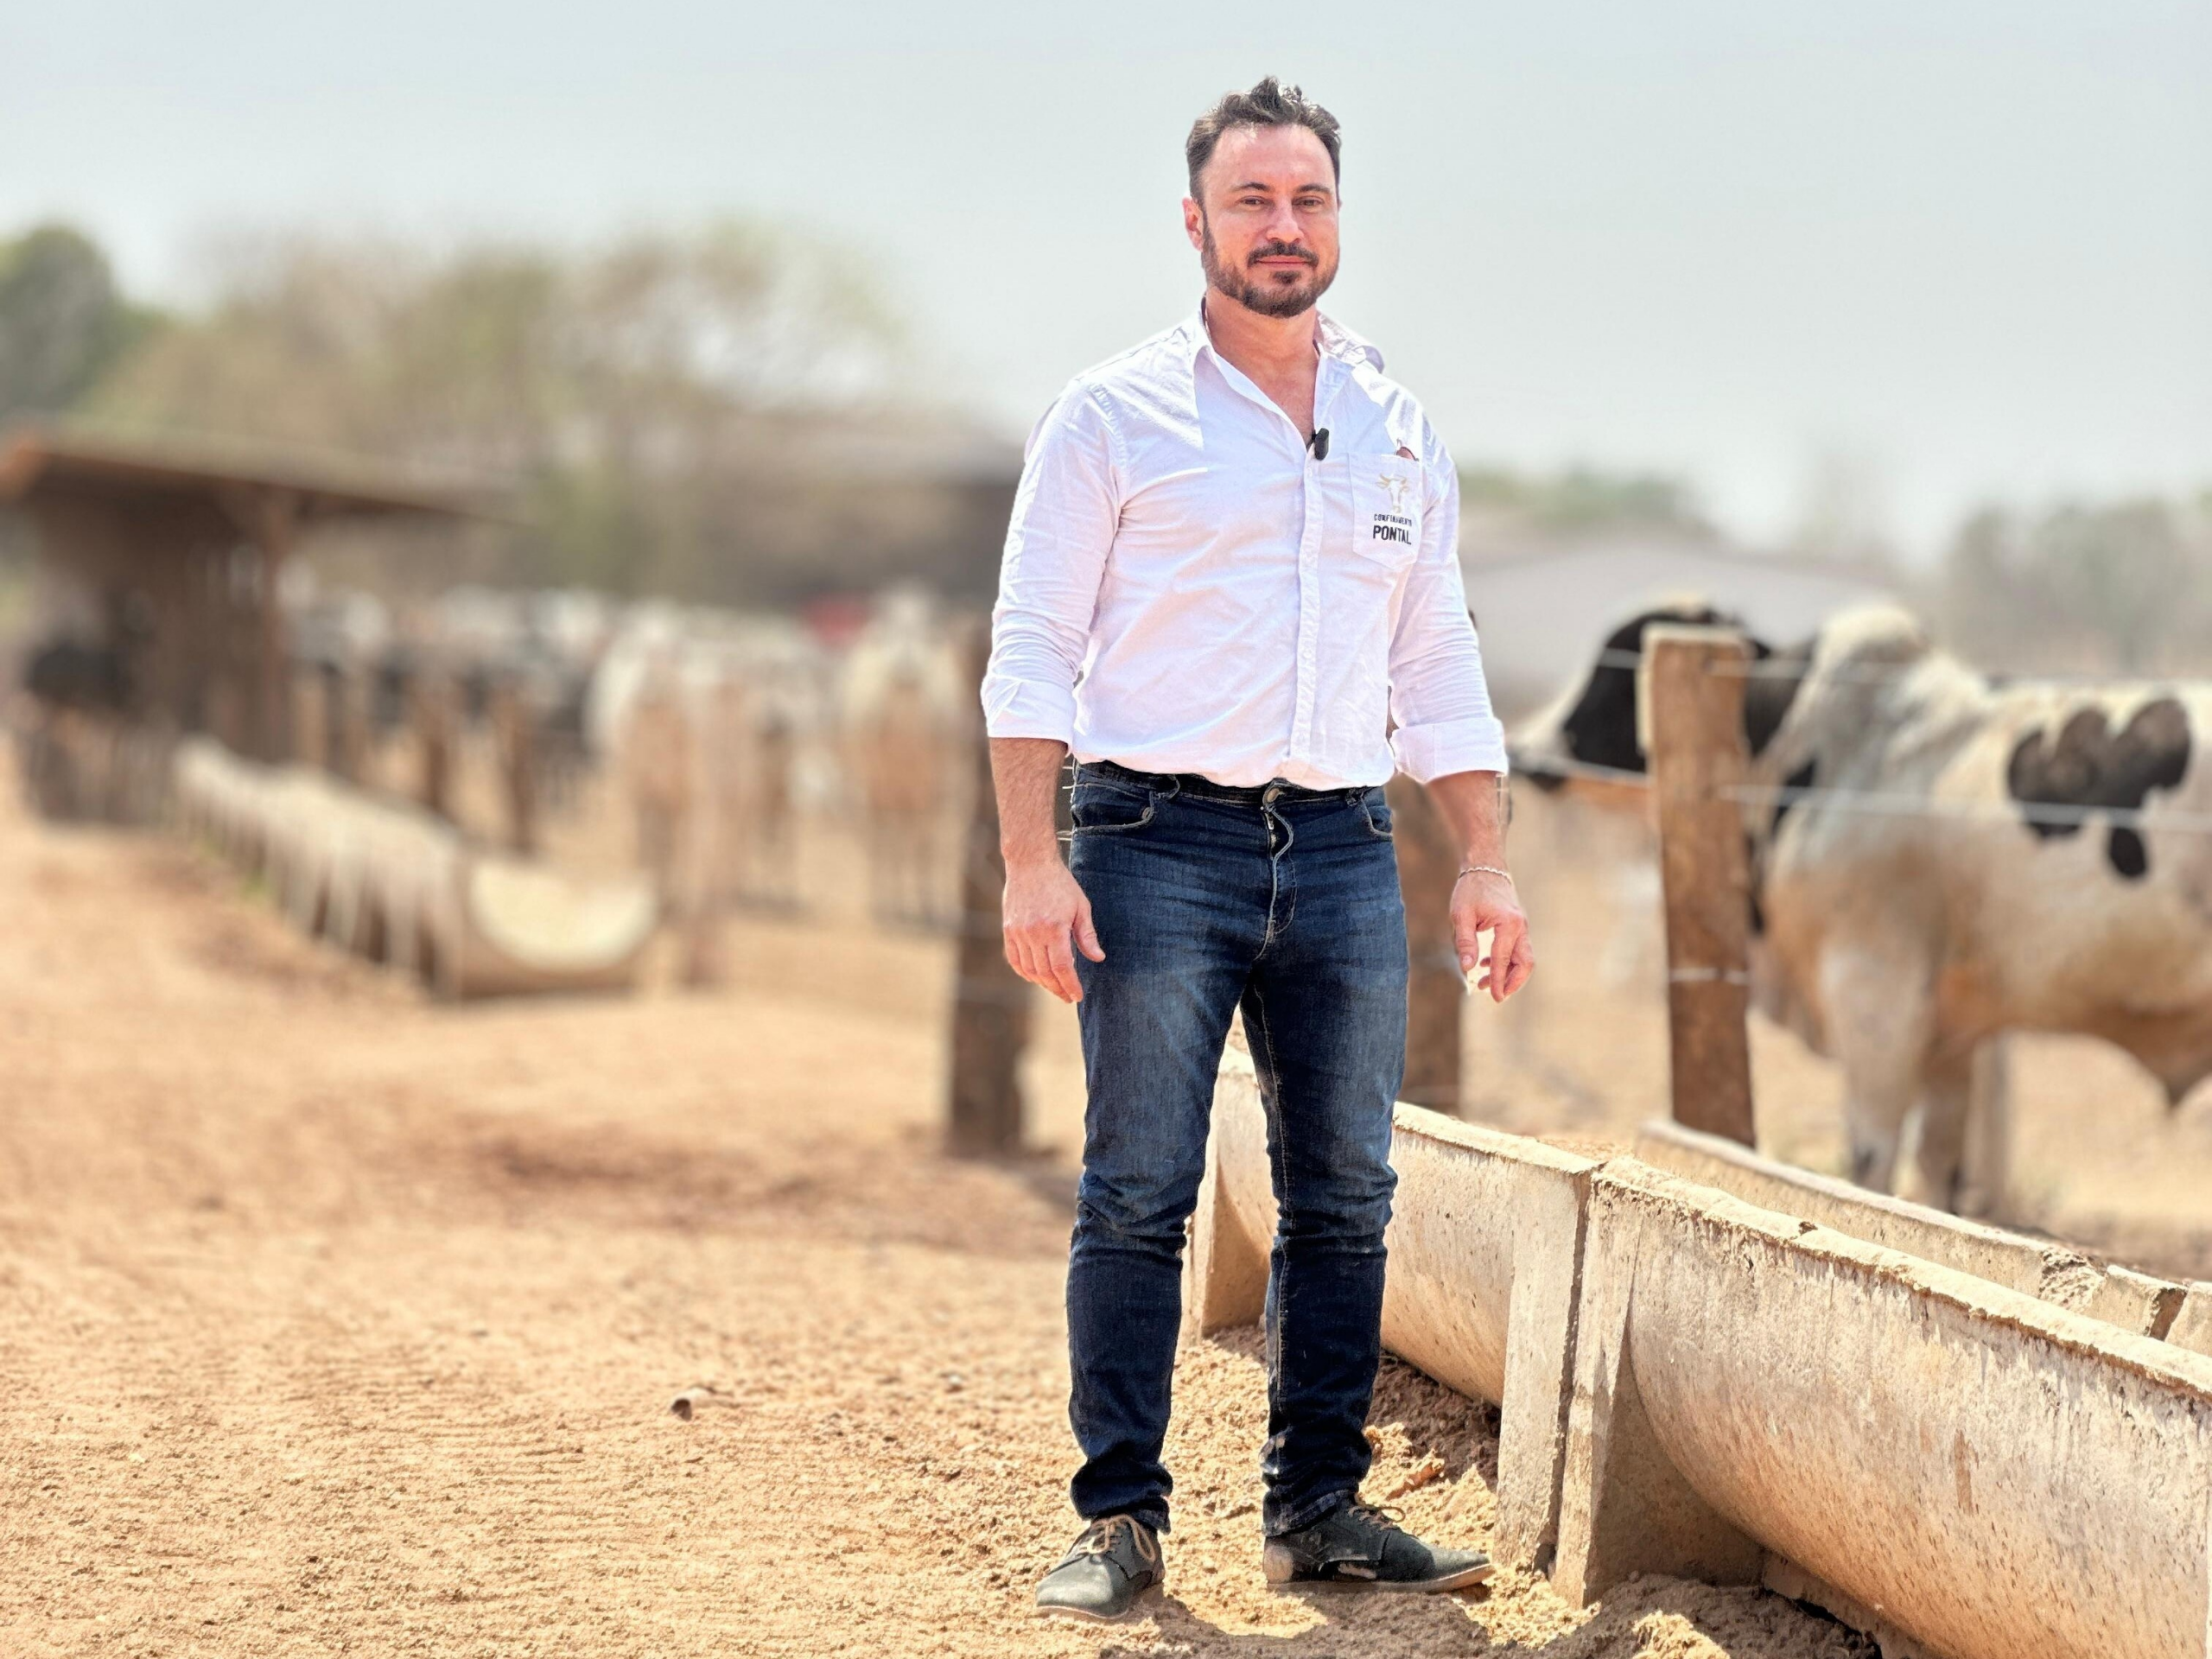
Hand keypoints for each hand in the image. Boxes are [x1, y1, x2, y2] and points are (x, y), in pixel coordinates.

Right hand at [1001, 856, 1104, 1003]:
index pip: (1062, 967)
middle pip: (1045, 972)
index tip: (1077, 996)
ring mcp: (1018, 932)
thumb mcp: (1081, 907)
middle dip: (1058, 988)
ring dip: (1042, 983)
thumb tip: (1098, 958)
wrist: (1030, 863)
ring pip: (1029, 969)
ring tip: (1055, 988)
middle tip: (1067, 997)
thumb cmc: (1060, 883)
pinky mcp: (1008, 930)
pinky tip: (1035, 977)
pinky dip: (1024, 972)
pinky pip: (1014, 959)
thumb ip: (1087, 935)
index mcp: (1054, 928)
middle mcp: (1033, 933)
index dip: (1070, 985)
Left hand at [1454, 871, 1532, 1002]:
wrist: (1485, 866)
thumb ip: (1465, 942)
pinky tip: (1487, 965)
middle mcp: (1520, 927)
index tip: (1495, 997)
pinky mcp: (1517, 926)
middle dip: (1513, 982)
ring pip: (1523, 958)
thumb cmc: (1471, 889)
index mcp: (1509, 924)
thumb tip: (1467, 968)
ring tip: (1485, 983)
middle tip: (1496, 995)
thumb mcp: (1462, 915)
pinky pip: (1517, 950)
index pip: (1504, 959)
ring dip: (1508, 974)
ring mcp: (1521, 926)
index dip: (1499, 980)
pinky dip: (1506, 962)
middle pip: (1525, 963)